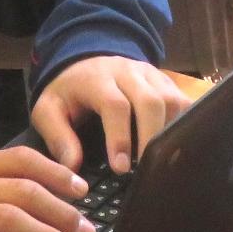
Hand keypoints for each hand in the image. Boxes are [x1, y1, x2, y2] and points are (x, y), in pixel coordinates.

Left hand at [32, 56, 191, 174]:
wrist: (85, 60)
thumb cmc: (68, 92)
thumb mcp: (48, 110)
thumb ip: (57, 137)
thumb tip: (72, 167)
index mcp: (97, 79)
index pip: (115, 105)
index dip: (120, 137)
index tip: (121, 168)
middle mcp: (128, 72)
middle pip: (150, 101)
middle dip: (151, 138)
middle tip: (146, 171)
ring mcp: (151, 75)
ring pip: (172, 100)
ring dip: (170, 132)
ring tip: (160, 162)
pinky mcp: (166, 81)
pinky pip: (183, 101)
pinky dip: (184, 124)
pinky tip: (174, 147)